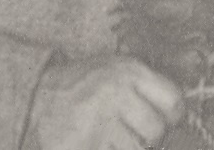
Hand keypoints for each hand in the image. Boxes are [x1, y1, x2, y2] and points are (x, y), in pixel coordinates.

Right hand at [26, 55, 183, 149]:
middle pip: (156, 130)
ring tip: (112, 138)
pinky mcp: (85, 143)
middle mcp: (116, 92)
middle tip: (130, 133)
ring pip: (137, 149)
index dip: (172, 117)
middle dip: (148, 138)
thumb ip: (147, 88)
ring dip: (127, 147)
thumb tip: (177, 116)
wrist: (36, 98)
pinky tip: (99, 142)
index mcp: (130, 71)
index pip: (173, 101)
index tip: (164, 122)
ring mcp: (99, 120)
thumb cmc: (84, 86)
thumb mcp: (118, 72)